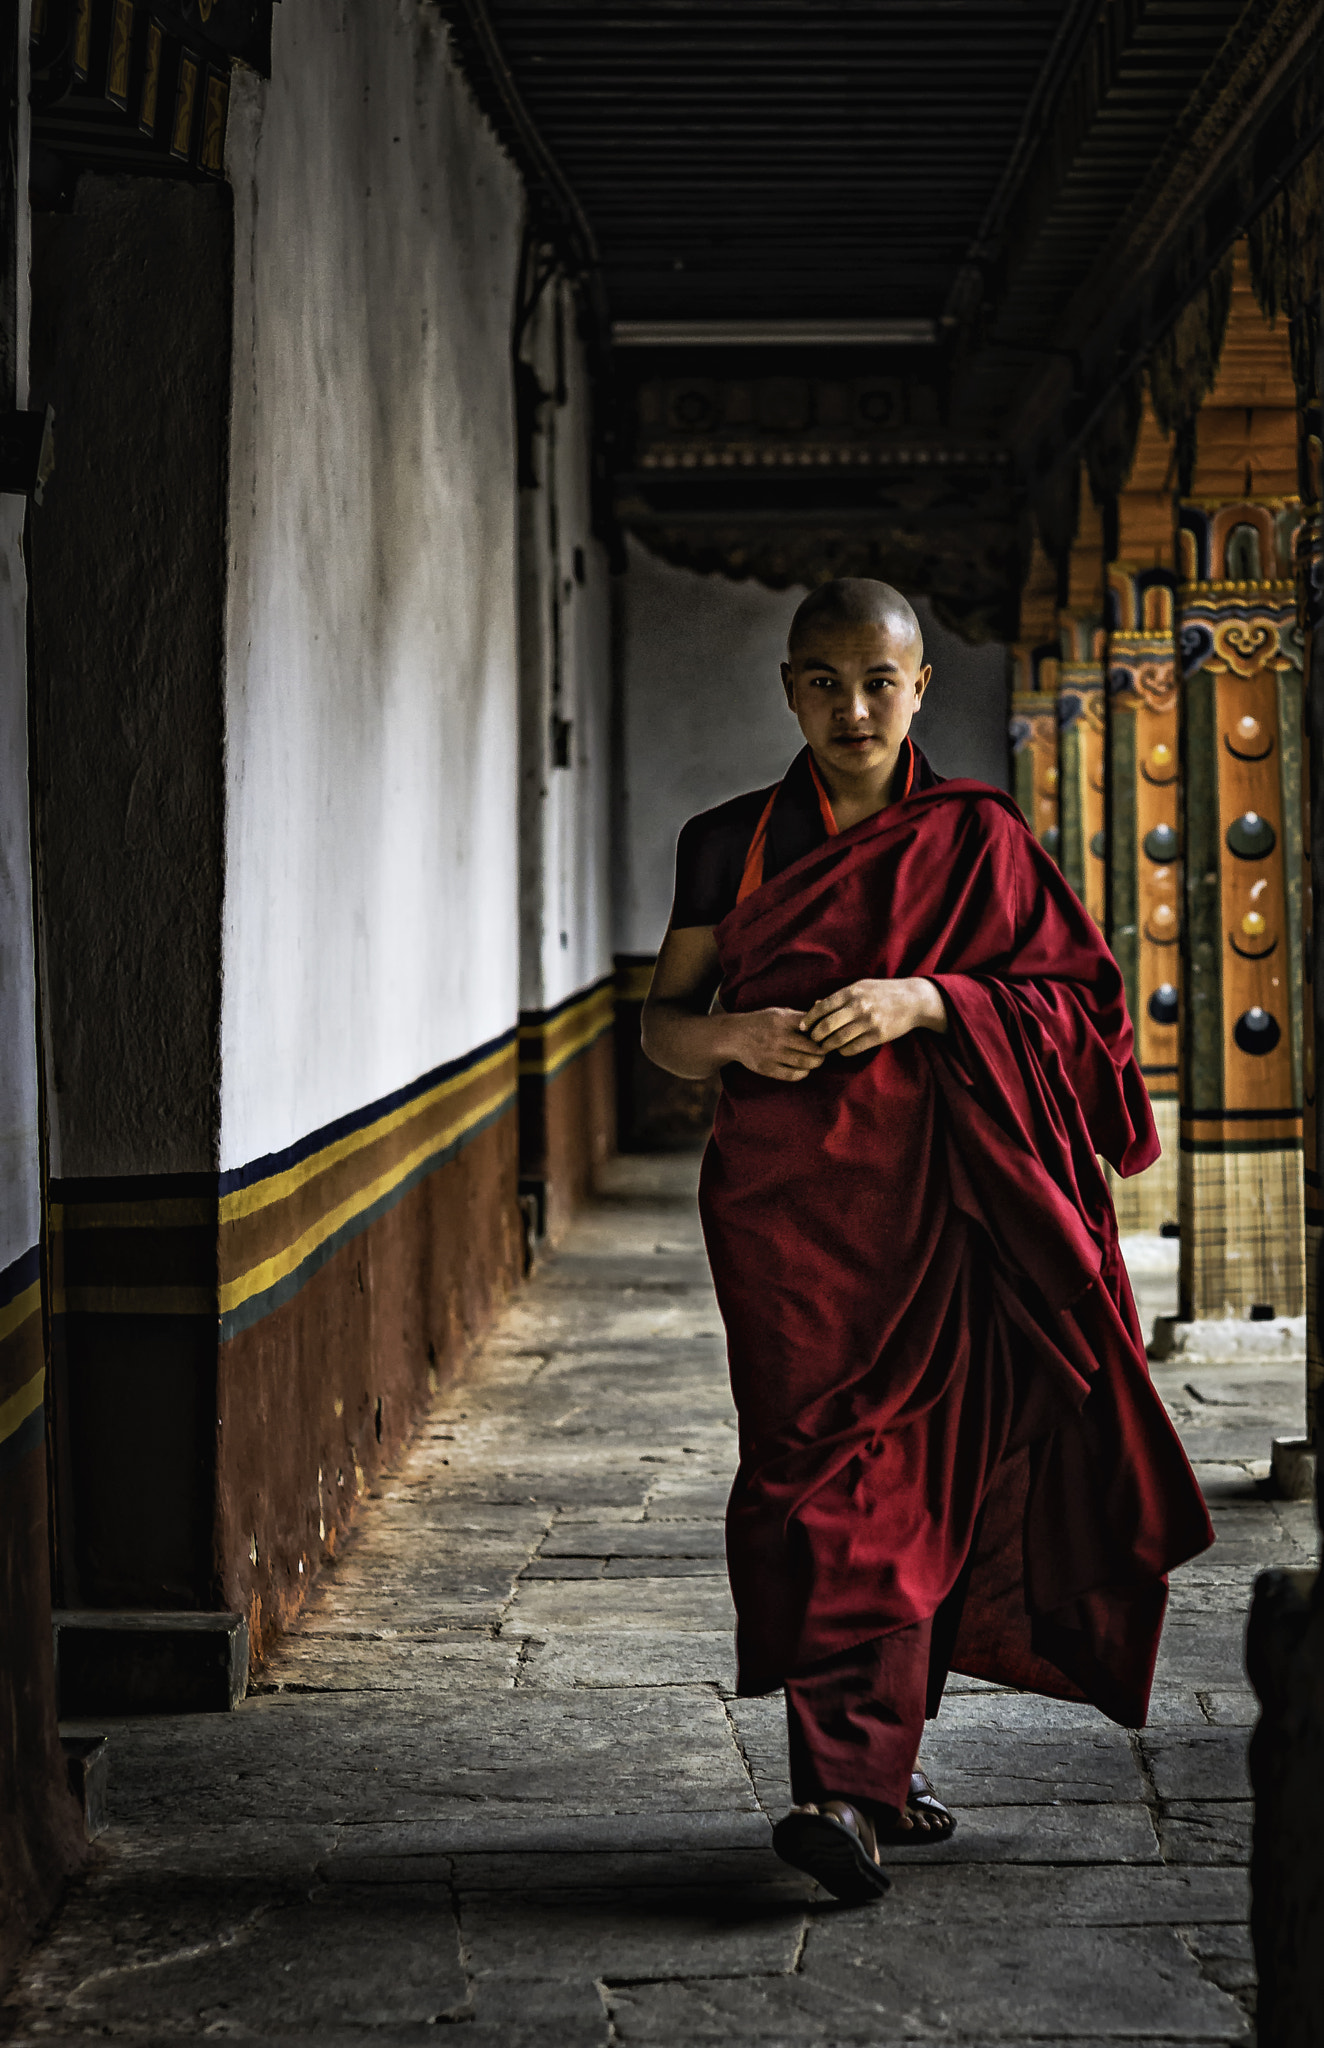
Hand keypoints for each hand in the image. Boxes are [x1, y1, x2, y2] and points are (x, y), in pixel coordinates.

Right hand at [727, 1006, 827, 1081]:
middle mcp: (777, 1036)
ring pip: (804, 1063)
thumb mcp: (778, 1012)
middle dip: (822, 1051)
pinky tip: (803, 1069)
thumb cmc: (762, 1023)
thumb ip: (800, 1015)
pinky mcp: (767, 1068)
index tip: (824, 1035)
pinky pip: (792, 1075)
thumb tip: (822, 1006)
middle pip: (812, 1048)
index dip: (822, 1032)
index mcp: (781, 1019)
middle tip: (824, 1051)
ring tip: (816, 1060)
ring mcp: (772, 1054)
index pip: (812, 1025)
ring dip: (815, 1063)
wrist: (734, 1036)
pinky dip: (802, 1073)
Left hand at [803, 978, 946, 1055]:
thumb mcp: (860, 987)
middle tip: (813, 1040)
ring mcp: (869, 1022)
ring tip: (825, 1046)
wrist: (913, 1000)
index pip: (822, 1008)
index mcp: (852, 992)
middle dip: (815, 1036)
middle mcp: (859, 1007)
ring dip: (827, 1046)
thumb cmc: (882, 992)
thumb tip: (815, 1006)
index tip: (804, 1027)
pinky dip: (843, 1050)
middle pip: (826, 1026)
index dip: (809, 1020)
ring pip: (838, 1040)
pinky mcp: (878, 1036)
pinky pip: (853, 1048)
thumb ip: (839, 997)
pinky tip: (842, 1048)